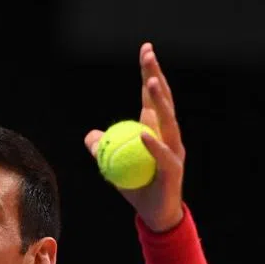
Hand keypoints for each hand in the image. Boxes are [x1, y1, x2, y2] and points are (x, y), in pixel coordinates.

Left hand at [84, 42, 184, 231]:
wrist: (154, 213)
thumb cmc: (136, 186)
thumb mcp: (112, 165)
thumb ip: (103, 148)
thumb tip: (90, 136)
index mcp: (156, 129)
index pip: (151, 96)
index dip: (149, 73)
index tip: (145, 50)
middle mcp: (169, 135)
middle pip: (163, 100)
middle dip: (156, 75)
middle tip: (149, 54)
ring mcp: (174, 151)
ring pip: (167, 121)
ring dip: (159, 100)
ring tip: (151, 82)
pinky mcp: (174, 169)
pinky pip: (162, 155)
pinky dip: (153, 144)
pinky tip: (144, 133)